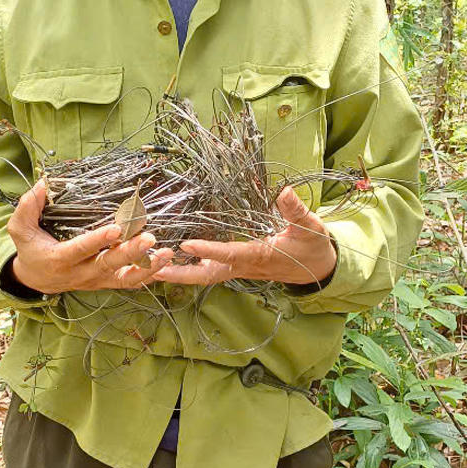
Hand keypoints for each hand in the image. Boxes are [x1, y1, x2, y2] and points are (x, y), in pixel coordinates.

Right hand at [7, 179, 174, 293]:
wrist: (37, 280)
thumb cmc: (31, 250)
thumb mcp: (20, 230)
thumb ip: (27, 208)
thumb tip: (42, 185)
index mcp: (60, 259)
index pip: (81, 249)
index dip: (98, 240)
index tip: (117, 229)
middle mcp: (81, 273)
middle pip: (109, 264)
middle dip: (130, 252)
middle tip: (149, 238)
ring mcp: (96, 280)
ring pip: (125, 278)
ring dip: (148, 267)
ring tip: (167, 254)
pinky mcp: (106, 282)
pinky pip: (130, 282)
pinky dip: (150, 275)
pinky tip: (167, 264)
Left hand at [151, 186, 337, 286]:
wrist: (318, 269)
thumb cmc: (313, 247)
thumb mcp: (311, 227)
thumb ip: (296, 211)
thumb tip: (283, 192)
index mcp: (260, 255)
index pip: (230, 254)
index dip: (208, 250)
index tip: (185, 244)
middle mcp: (244, 267)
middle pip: (207, 275)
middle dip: (179, 274)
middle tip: (150, 269)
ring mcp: (238, 270)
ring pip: (204, 275)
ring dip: (177, 272)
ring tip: (149, 265)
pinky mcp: (236, 268)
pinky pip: (208, 270)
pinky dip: (188, 267)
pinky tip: (170, 260)